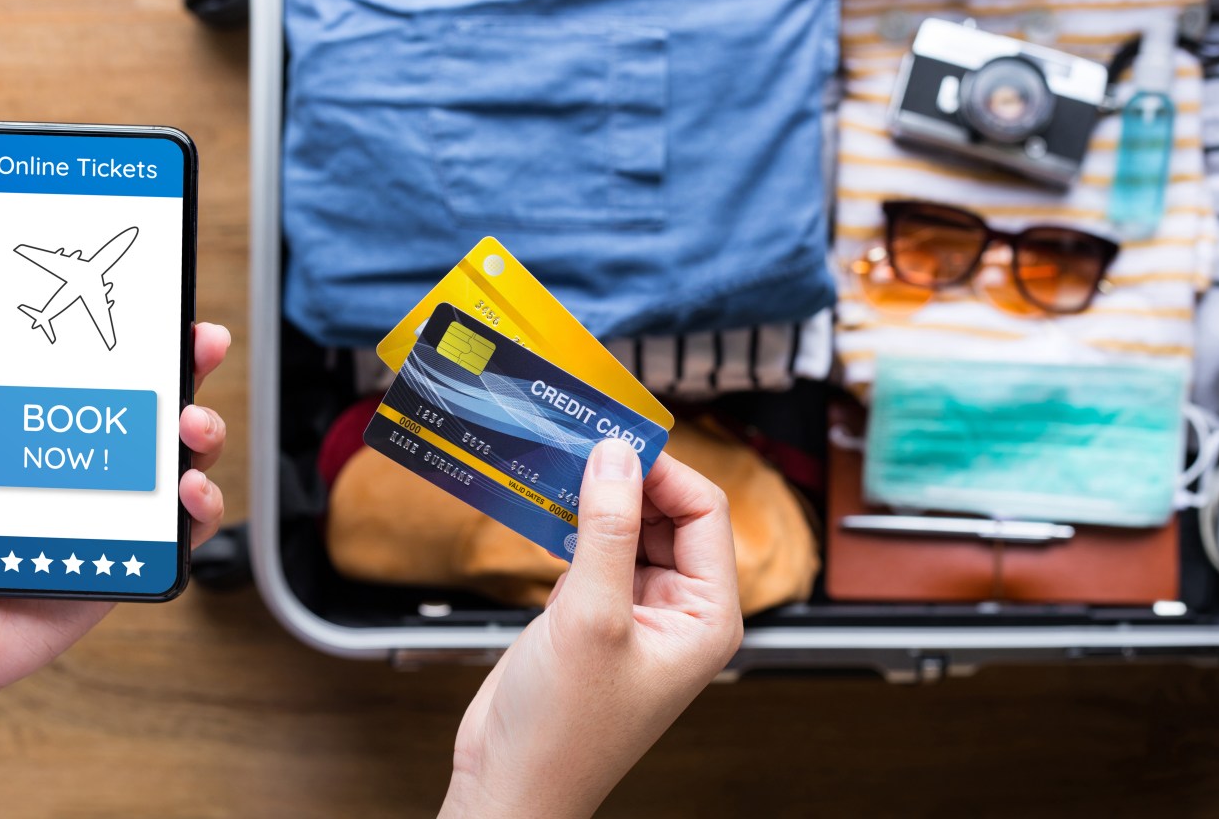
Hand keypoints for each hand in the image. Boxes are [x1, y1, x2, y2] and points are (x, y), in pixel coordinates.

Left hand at [0, 298, 231, 707]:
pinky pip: (186, 530)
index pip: (100, 370)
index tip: (159, 309)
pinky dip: (203, 507)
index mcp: (42, 427)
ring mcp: (114, 508)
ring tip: (190, 427)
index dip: (138, 337)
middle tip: (200, 350)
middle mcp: (88, 461)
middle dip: (191, 370)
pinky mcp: (133, 558)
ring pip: (184, 459)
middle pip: (156, 404)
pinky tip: (189, 493)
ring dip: (204, 432)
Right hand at [441, 440, 743, 818]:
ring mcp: (636, 609)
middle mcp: (680, 609)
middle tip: (581, 440)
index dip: (663, 470)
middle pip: (668, 512)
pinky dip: (572, 522)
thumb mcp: (590, 618)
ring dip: (597, 495)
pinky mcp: (594, 612)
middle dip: (628, 477)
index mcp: (708, 616)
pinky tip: (544, 502)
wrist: (511, 781)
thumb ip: (606, 529)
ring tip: (559, 462)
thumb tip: (617, 455)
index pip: (704, 511)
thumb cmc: (564, 730)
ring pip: (628, 525)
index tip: (615, 437)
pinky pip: (594, 547)